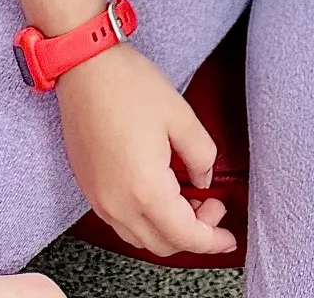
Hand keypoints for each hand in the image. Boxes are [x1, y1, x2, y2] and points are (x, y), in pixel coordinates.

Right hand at [56, 46, 234, 259]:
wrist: (84, 68)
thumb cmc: (129, 85)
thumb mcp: (181, 115)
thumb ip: (202, 155)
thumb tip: (204, 180)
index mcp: (146, 189)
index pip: (186, 236)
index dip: (212, 240)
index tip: (229, 236)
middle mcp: (118, 204)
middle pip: (163, 245)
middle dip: (194, 234)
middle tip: (212, 205)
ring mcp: (99, 199)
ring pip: (140, 239)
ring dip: (168, 230)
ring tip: (188, 200)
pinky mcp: (88, 189)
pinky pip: (121, 223)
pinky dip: (146, 221)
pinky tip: (159, 196)